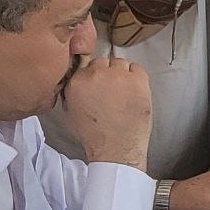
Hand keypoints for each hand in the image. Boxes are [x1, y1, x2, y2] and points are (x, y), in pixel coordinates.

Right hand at [61, 55, 152, 171]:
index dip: (94, 76)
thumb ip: (72, 90)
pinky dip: (137, 77)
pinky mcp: (137, 80)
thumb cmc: (94, 135)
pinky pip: (137, 68)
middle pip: (103, 62)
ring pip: (120, 63)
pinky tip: (134, 92)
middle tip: (112, 90)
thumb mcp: (71, 111)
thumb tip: (78, 79)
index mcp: (78, 81)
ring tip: (124, 93)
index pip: (87, 65)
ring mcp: (118, 76)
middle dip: (107, 74)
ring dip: (122, 75)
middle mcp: (97, 74)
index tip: (100, 84)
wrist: (116, 148)